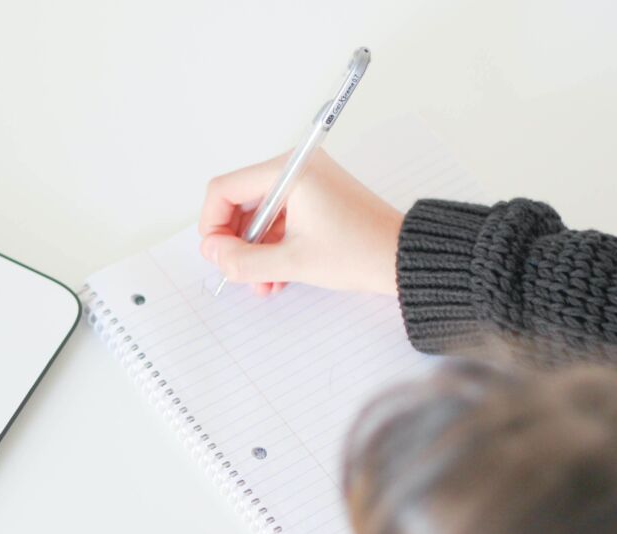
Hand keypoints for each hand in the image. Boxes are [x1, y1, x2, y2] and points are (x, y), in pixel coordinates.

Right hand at [198, 149, 402, 295]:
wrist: (404, 258)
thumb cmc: (361, 252)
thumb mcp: (292, 262)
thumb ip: (243, 260)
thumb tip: (212, 253)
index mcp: (289, 171)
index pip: (224, 189)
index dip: (212, 224)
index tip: (217, 254)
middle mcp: (296, 169)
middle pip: (239, 202)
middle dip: (235, 241)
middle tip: (236, 270)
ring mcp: (306, 184)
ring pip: (258, 216)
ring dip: (254, 250)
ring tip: (261, 282)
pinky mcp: (315, 199)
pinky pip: (278, 220)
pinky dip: (271, 246)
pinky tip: (275, 276)